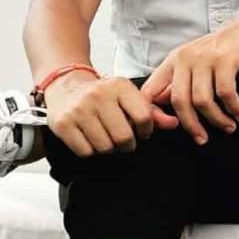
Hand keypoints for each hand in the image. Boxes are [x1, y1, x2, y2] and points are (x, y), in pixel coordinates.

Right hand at [44, 71, 178, 156]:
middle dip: (127, 144)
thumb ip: (152, 111)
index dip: (146, 131)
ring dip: (109, 148)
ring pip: (105, 147)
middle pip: (124, 137)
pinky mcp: (63, 124)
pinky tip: (90, 138)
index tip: (141, 131)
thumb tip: (174, 124)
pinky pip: (86, 152)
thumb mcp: (128, 96)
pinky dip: (91, 151)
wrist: (64, 86)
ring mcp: (79, 109)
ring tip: (106, 136)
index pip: (144, 117)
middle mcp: (99, 95)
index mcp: (120, 85)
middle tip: (123, 139)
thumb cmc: (102, 94)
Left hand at [140, 7, 238, 144]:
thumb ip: (178, 81)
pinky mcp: (226, 59)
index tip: (171, 127)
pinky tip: (238, 113)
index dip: (155, 115)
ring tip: (228, 125)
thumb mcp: (195, 62)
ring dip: (217, 119)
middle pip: (179, 101)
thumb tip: (161, 104)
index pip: (151, 92)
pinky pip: (225, 93)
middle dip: (191, 125)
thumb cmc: (224, 50)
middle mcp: (186, 58)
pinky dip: (233, 108)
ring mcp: (206, 58)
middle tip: (202, 138)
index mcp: (174, 61)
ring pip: (202, 100)